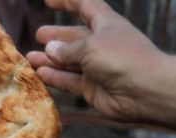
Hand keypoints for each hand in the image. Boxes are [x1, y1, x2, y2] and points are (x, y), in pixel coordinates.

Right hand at [26, 0, 166, 123]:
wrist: (146, 91)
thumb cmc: (121, 58)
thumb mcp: (90, 46)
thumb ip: (66, 49)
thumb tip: (50, 49)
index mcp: (107, 25)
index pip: (86, 6)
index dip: (68, 2)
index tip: (49, 1)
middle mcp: (101, 44)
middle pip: (75, 37)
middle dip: (57, 36)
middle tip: (39, 35)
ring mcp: (97, 68)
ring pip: (68, 61)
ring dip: (50, 59)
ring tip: (29, 58)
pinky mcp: (93, 88)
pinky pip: (69, 80)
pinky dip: (54, 77)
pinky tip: (39, 74)